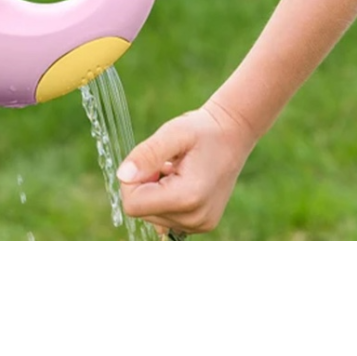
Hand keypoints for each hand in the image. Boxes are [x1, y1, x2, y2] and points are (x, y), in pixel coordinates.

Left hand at [116, 100, 256, 235]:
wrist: (233, 134)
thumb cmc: (202, 130)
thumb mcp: (173, 132)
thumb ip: (147, 154)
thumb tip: (123, 176)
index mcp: (187, 198)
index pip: (133, 205)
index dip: (133, 180)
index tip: (153, 161)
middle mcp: (195, 218)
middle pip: (142, 212)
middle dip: (146, 185)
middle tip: (168, 163)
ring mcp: (200, 224)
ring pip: (152, 216)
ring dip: (156, 191)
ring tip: (178, 171)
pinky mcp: (202, 224)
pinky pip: (166, 218)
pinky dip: (166, 200)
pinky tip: (182, 182)